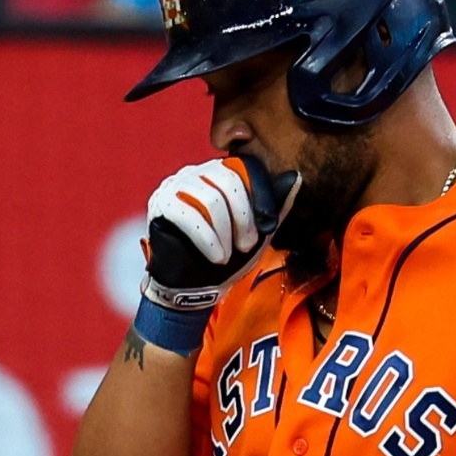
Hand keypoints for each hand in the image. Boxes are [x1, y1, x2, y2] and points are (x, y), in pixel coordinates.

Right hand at [134, 155, 299, 353]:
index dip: (261, 197)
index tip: (266, 226)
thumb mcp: (259, 232)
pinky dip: (207, 240)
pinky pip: (187, 214)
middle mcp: (197, 172)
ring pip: (210, 198)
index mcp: (221, 173)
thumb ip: (275, 206)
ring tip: (227, 255)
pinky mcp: (161, 204)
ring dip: (225, 233)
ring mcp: (175, 185)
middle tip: (247, 244)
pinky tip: (215, 257)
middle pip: (229, 179)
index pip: (246, 168)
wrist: (197, 287)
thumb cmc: (228, 257)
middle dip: (244, 217)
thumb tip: (294, 176)